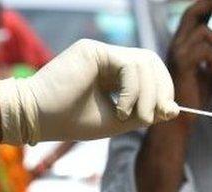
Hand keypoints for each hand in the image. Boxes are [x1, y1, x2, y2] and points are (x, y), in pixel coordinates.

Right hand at [0, 39, 178, 144]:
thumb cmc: (70, 121)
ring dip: (148, 94)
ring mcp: (100, 52)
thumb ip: (143, 113)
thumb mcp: (116, 121)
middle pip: (151, 62)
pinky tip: (122, 109)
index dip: (163, 89)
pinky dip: (133, 90)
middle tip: (155, 116)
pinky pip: (128, 64)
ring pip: (143, 62)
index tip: (165, 112)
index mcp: (112, 73)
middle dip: (161, 89)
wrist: (37, 118)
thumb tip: (175, 109)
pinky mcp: (93, 50)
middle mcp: (108, 58)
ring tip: (136, 117)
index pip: (149, 72)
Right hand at [167, 0, 211, 109]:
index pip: (192, 15)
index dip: (208, 6)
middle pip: (192, 12)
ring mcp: (177, 53)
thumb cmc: (194, 96)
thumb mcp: (210, 73)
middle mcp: (176, 44)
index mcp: (182, 44)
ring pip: (203, 32)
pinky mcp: (182, 64)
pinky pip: (204, 50)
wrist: (179, 117)